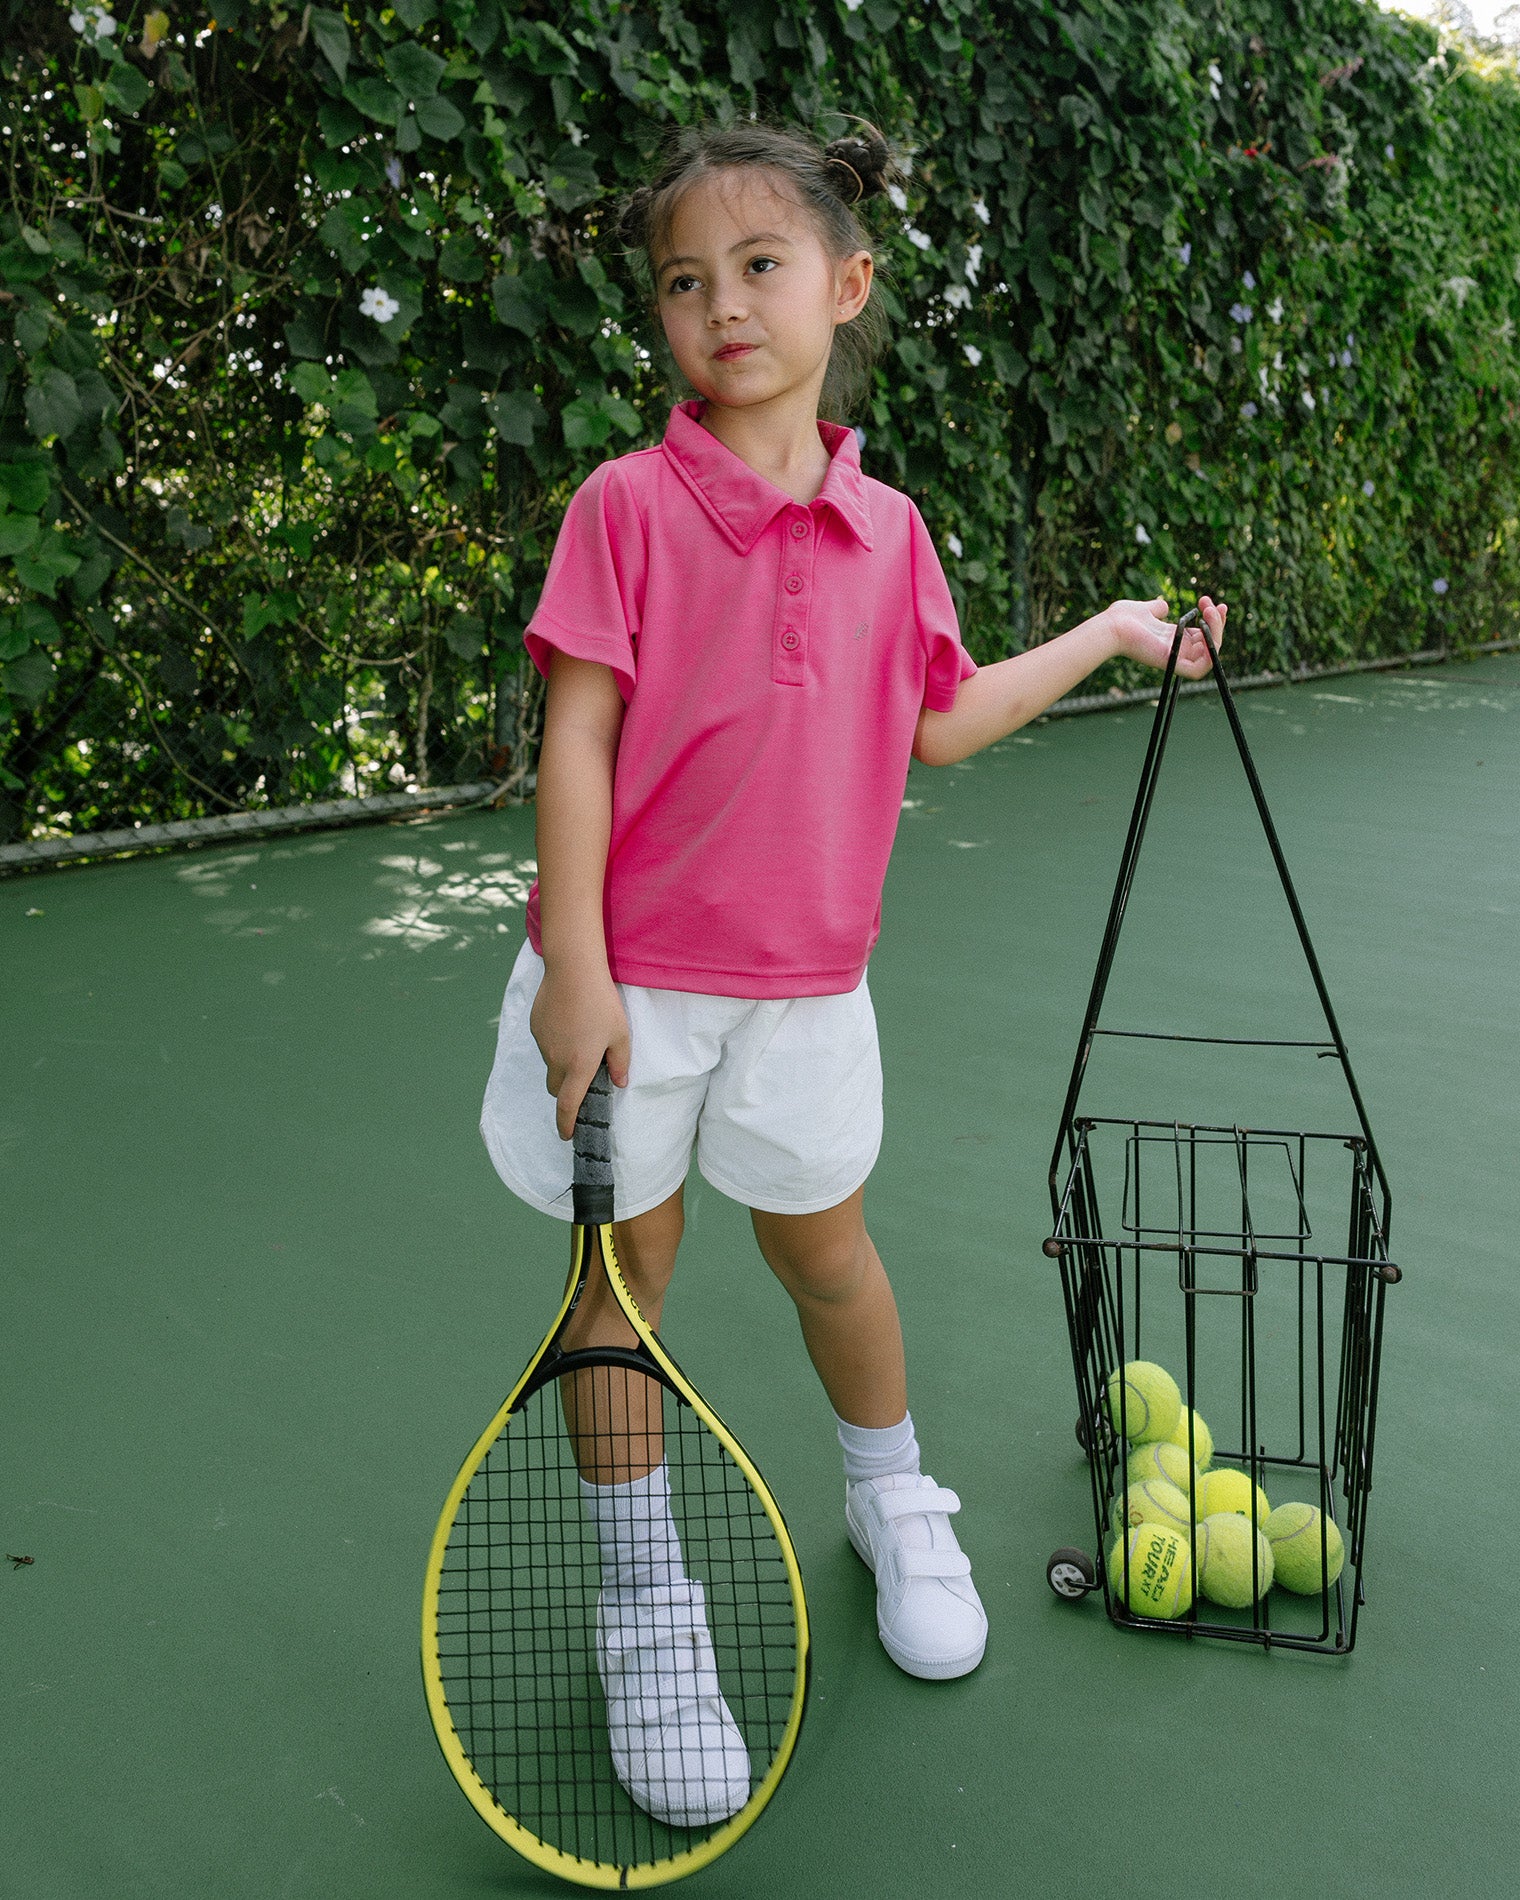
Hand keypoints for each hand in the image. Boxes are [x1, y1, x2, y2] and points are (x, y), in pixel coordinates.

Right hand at [529, 960, 631, 1140]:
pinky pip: (545, 1044)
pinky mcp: (535, 1027)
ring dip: (562, 1064)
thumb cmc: (601, 1003)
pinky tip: (569, 1023)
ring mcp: (543, 1044)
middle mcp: (557, 1059)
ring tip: (580, 1040)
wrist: (572, 971)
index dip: (566, 1124)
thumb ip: (620, 1063)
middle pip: (556, 1088)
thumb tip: (619, 1082)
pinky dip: (555, 1044)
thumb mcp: (620, 1034)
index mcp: (579, 1066)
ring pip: (550, 1065)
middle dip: (566, 1092)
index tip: (566, 1135)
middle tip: (582, 1079)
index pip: (568, 1106)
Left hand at [1107, 594, 1226, 680]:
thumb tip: (1164, 606)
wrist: (1110, 626)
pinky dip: (1211, 655)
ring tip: (1208, 610)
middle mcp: (1176, 650)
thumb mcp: (1146, 609)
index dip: (1212, 620)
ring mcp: (1174, 658)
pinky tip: (1209, 632)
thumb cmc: (1122, 619)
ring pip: (1210, 654)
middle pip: (1210, 643)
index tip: (1212, 602)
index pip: (1201, 634)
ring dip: (1216, 631)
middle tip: (1210, 602)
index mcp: (1172, 639)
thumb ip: (1157, 609)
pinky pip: (1198, 670)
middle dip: (1218, 621)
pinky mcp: (1170, 662)